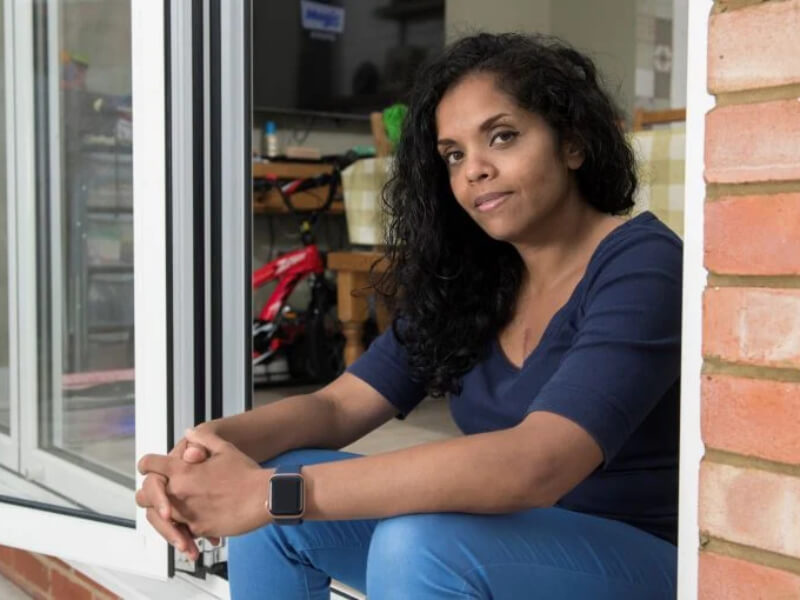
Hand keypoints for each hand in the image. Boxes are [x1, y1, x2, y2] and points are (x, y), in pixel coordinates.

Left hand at [138, 428, 272, 539]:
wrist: (264, 497)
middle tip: (158, 494)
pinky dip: (184, 530)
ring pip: (159, 518)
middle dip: (150, 494)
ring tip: (175, 512)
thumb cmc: (246, 472)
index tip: (149, 468)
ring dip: (165, 514)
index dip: (147, 464)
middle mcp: (179, 491)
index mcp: (183, 469)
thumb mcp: (225, 449)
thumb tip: (189, 433)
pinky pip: (181, 531)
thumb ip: (202, 440)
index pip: (149, 464)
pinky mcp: (198, 529)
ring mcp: (186, 513)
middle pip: (144, 496)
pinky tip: (194, 526)